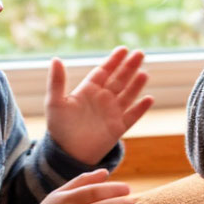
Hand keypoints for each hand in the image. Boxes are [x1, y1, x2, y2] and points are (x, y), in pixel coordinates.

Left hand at [46, 47, 153, 164]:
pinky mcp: (118, 128)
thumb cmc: (58, 127)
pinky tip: (149, 99)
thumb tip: (55, 58)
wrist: (67, 154)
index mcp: (88, 90)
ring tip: (144, 73)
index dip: (113, 60)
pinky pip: (132, 116)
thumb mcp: (54, 102)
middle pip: (119, 79)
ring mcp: (112, 112)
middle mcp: (103, 99)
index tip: (123, 49)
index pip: (104, 71)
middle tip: (140, 53)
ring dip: (136, 84)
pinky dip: (141, 108)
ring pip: (128, 94)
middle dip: (129, 66)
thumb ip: (56, 81)